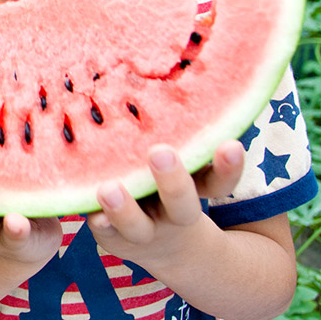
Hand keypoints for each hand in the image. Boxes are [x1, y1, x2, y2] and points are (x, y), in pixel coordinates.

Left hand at [87, 140, 244, 266]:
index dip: (228, 166)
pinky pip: (105, 233)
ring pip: (137, 225)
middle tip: (161, 153)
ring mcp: (143, 230)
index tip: (232, 144)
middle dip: (173, 181)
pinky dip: (97, 223)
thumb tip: (193, 69)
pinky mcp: (113, 238)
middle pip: (182, 204)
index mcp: (197, 192)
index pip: (219, 180)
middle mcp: (173, 214)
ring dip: (124, 209)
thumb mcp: (190, 166)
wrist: (170, 250)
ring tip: (109, 189)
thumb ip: (188, 134)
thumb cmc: (174, 185)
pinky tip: (88, 213)